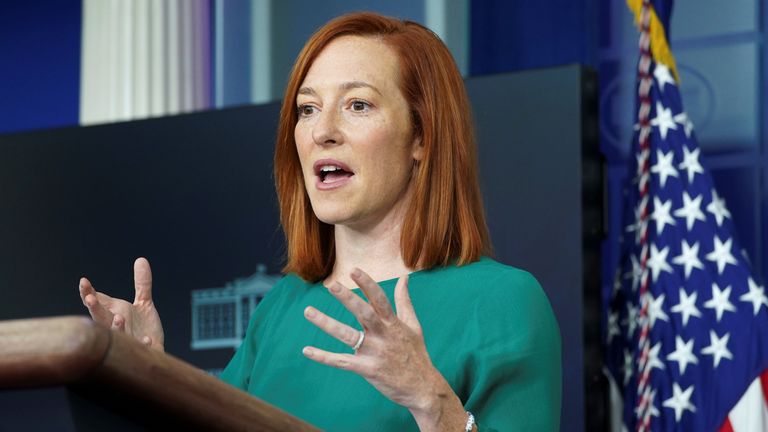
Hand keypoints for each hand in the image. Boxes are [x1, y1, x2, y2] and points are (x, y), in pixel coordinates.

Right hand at [78, 257, 164, 350]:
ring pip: (117, 336)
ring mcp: (127, 342)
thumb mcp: (144, 304)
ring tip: (118, 317)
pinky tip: (147, 339)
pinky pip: (140, 350)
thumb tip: (141, 259)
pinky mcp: (142, 353)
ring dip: (116, 328)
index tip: (84, 281)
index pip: (98, 303)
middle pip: (101, 320)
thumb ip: (142, 284)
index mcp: (114, 315)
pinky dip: (143, 344)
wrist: (155, 351)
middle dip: (95, 310)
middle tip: (90, 299)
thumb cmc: (143, 329)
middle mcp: (116, 329)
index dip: (89, 293)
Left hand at [302, 269, 459, 419]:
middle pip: (364, 313)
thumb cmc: (416, 354)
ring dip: (327, 323)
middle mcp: (384, 335)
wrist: (423, 388)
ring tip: (308, 311)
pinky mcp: (368, 369)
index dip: (367, 284)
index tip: (354, 270)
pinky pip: (342, 362)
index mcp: (393, 323)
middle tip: (331, 285)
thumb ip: (404, 301)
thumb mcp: (414, 325)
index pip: (379, 299)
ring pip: (348, 336)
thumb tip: (404, 278)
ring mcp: (375, 352)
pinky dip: (324, 356)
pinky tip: (307, 350)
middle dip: (348, 299)